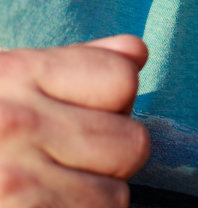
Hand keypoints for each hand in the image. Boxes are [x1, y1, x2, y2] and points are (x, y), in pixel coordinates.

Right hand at [0, 35, 150, 206]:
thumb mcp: (6, 85)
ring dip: (91, 198)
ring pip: (115, 195)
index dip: (113, 103)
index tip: (80, 117)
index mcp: (14, 74)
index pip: (124, 78)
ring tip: (48, 191)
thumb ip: (71, 65)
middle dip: (109, 159)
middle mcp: (17, 122)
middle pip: (133, 142)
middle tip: (63, 165)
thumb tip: (136, 53)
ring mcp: (17, 178)